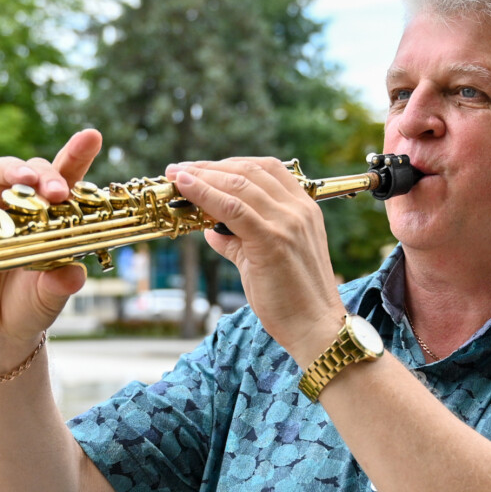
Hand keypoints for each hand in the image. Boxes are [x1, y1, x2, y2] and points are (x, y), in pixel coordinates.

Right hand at [0, 129, 100, 370]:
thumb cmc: (32, 306)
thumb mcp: (50, 298)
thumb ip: (61, 284)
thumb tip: (74, 275)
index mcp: (53, 218)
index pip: (68, 180)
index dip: (78, 155)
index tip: (91, 136)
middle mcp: (23, 208)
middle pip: (33, 174)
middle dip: (46, 175)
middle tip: (57, 192)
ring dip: (11, 171)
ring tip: (22, 177)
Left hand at [167, 158, 345, 366]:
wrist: (315, 327)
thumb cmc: (292, 298)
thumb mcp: (265, 260)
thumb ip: (239, 240)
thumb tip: (211, 230)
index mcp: (303, 208)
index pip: (265, 169)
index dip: (229, 163)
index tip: (201, 168)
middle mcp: (297, 209)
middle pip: (248, 170)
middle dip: (209, 166)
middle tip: (178, 169)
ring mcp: (287, 222)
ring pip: (238, 184)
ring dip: (202, 175)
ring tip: (176, 175)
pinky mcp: (271, 240)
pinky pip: (233, 208)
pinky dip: (206, 193)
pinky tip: (186, 188)